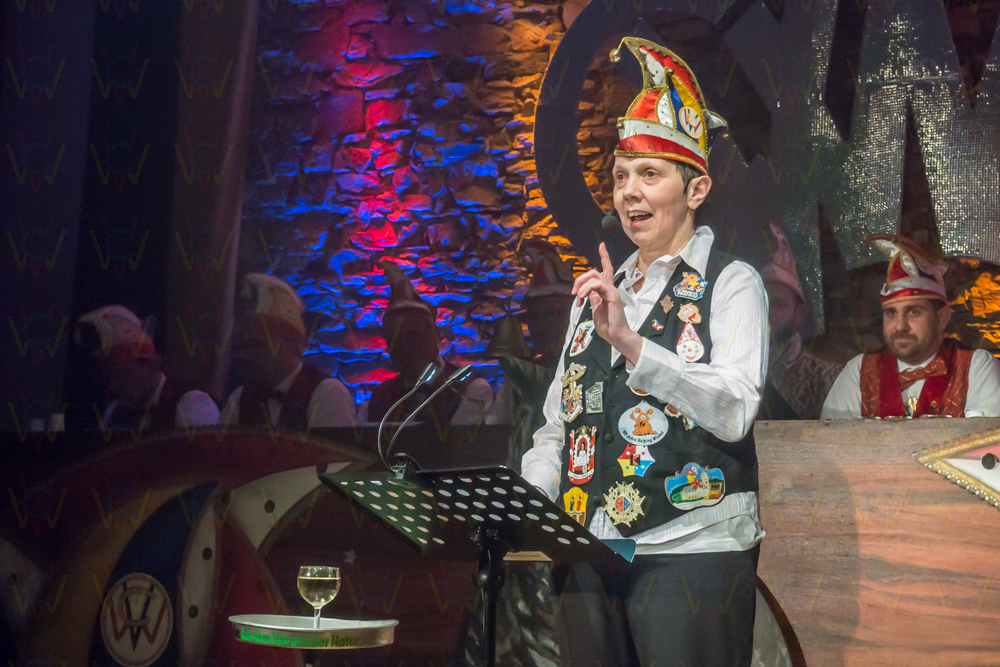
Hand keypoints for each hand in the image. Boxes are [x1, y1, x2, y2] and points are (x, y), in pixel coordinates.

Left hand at [572, 243, 642, 364]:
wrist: (616, 336)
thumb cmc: (607, 325)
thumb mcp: (596, 308)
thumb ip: (592, 297)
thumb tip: (586, 290)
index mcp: (605, 290)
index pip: (605, 270)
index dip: (604, 256)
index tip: (602, 245)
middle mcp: (610, 288)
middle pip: (595, 272)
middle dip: (580, 278)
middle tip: (573, 293)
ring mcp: (612, 291)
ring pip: (595, 276)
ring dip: (581, 285)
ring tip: (578, 298)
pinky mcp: (613, 296)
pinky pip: (598, 285)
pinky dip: (586, 290)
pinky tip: (582, 298)